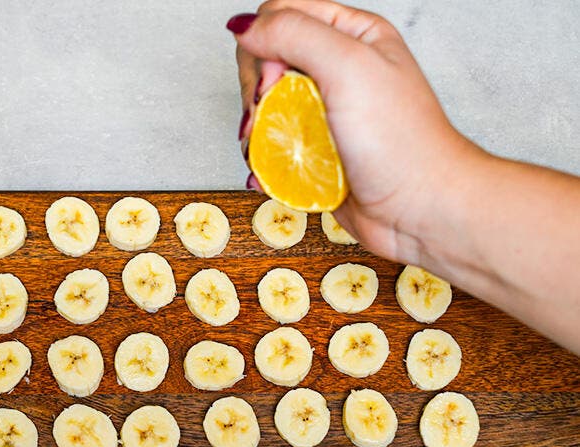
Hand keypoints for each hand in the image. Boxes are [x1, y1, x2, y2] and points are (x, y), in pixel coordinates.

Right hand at [229, 0, 482, 263]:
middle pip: (264, 61)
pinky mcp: (314, 150)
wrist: (419, 211)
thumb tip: (244, 26)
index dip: (265, 44)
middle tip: (267, 115)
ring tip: (266, 150)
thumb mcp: (349, 67)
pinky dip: (263, 158)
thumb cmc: (402, 142)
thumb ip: (294, 34)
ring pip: (263, 106)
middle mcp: (337, 69)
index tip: (275, 80)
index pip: (281, 16)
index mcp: (351, 35)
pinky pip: (271, 144)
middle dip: (257, 91)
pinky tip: (267, 171)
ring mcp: (323, 112)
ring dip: (256, 129)